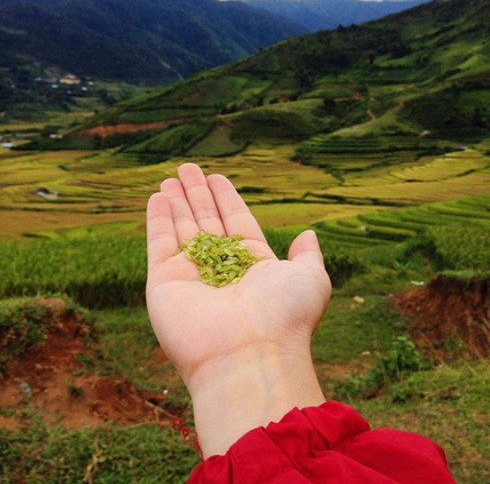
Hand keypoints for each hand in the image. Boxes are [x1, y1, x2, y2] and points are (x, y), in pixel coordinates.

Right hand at [146, 163, 330, 455]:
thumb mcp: (310, 279)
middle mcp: (220, 270)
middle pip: (206, 222)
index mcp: (252, 266)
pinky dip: (157, 219)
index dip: (226, 199)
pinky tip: (158, 196)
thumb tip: (308, 235)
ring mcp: (191, 276)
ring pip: (181, 228)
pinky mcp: (164, 282)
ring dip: (176, 201)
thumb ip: (307, 256)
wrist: (247, 356)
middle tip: (187, 168)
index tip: (217, 177)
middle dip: (198, 194)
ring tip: (171, 177)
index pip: (236, 222)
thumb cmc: (285, 316)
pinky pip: (159, 242)